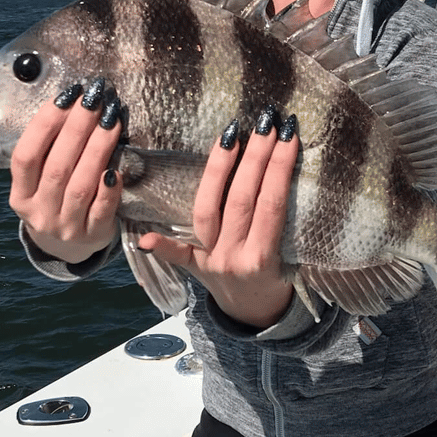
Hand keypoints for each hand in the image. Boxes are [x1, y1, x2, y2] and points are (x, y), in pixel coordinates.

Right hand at [9, 79, 122, 264]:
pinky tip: (117, 165)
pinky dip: (109, 187)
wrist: (67, 247)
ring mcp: (66, 227)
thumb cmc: (56, 199)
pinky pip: (102, 209)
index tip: (66, 96)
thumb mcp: (40, 181)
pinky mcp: (93, 235)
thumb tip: (74, 102)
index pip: (25, 157)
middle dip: (77, 128)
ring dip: (97, 149)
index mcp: (20, 196)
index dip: (44, 125)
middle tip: (95, 100)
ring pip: (80, 185)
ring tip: (111, 120)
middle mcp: (39, 213)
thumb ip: (49, 150)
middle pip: (57, 167)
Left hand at [138, 108, 298, 328]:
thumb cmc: (277, 275)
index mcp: (264, 256)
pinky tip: (145, 238)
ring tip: (232, 134)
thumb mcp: (291, 254)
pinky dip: (161, 246)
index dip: (279, 167)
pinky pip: (175, 254)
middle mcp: (235, 258)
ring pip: (209, 209)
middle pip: (242, 199)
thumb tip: (288, 161)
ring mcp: (210, 261)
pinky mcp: (191, 267)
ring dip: (219, 168)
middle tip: (265, 123)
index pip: (272, 203)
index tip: (289, 134)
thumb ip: (284, 218)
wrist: (254, 314)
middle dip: (255, 157)